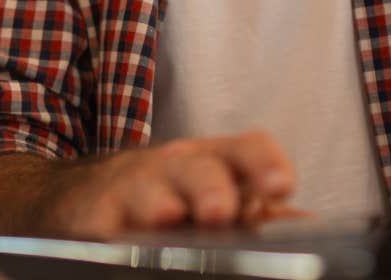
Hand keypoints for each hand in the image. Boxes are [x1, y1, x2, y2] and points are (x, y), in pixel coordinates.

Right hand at [45, 131, 297, 238]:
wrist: (85, 195)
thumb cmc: (165, 193)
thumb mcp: (212, 191)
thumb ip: (257, 207)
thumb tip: (305, 223)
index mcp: (214, 161)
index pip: (247, 148)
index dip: (265, 163)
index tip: (281, 186)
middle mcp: (175, 168)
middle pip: (198, 169)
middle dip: (210, 188)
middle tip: (220, 211)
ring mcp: (134, 190)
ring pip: (148, 193)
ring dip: (159, 206)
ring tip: (168, 217)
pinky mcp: (96, 216)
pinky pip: (106, 225)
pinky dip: (114, 233)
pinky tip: (121, 241)